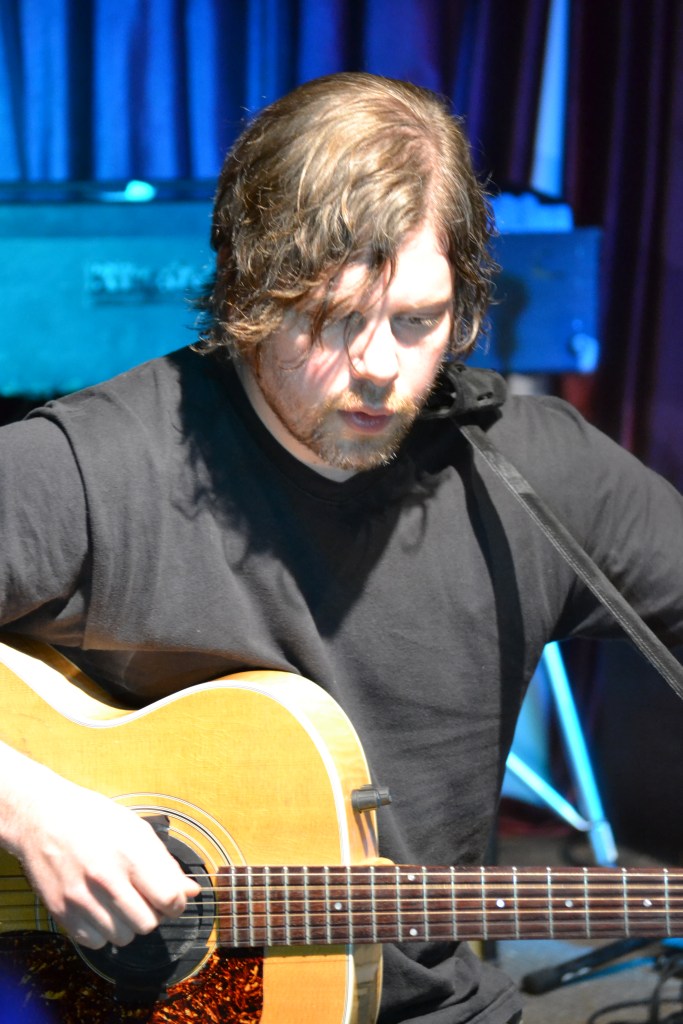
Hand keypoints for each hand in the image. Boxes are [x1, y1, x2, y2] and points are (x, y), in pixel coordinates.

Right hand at [2, 753, 200, 948]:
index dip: (177, 903)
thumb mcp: (137, 830)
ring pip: (123, 937)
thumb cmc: (94, 819)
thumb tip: (191, 891)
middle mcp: (106, 879)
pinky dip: (103, 932)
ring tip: (120, 901)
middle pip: (148, 924)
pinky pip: (96, 942)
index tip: (172, 899)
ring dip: (128, 925)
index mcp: (130, 853)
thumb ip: (166, 864)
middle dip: (153, 914)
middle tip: (144, 898)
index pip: (168, 899)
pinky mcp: (62, 912)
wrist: (43, 818)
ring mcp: (81, 899)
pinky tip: (100, 909)